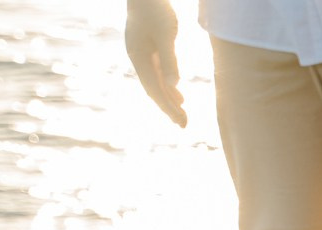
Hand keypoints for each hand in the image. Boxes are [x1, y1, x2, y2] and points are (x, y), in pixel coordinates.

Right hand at [125, 0, 185, 126]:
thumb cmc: (156, 10)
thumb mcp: (167, 35)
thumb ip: (169, 61)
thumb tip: (173, 87)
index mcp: (139, 58)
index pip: (155, 90)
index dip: (168, 108)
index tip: (182, 122)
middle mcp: (137, 58)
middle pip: (153, 90)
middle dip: (169, 108)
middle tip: (184, 126)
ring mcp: (141, 53)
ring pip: (155, 82)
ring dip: (169, 99)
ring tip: (182, 114)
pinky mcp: (147, 48)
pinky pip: (156, 73)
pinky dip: (167, 85)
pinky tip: (178, 93)